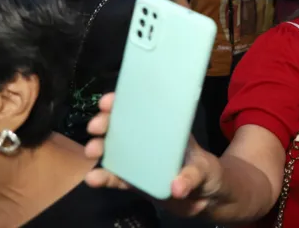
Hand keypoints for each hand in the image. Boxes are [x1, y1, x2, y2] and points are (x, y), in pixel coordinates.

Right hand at [85, 94, 224, 215]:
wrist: (203, 198)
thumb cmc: (206, 173)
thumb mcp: (204, 170)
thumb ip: (192, 177)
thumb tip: (178, 187)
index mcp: (166, 128)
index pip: (144, 108)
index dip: (124, 101)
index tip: (109, 101)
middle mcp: (148, 140)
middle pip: (123, 126)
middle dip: (106, 123)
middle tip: (96, 126)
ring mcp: (138, 160)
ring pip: (114, 150)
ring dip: (100, 147)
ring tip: (92, 150)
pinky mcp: (133, 181)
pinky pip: (115, 177)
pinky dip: (103, 177)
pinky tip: (92, 178)